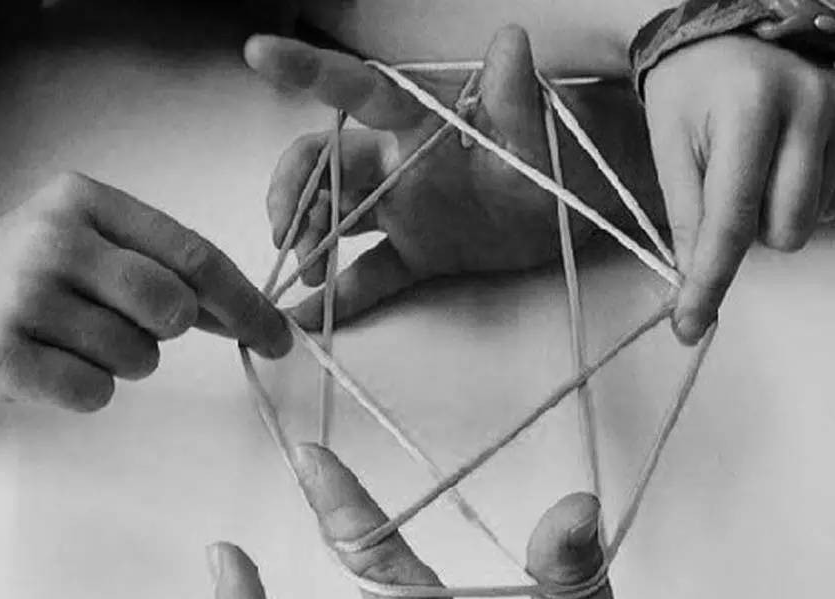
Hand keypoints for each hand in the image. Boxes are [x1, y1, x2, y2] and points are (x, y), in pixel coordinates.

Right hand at [0, 172, 290, 409]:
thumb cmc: (21, 278)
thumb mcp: (87, 245)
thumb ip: (162, 268)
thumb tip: (250, 314)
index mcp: (83, 199)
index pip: (193, 253)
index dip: (245, 302)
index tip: (277, 336)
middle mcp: (53, 239)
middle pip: (173, 307)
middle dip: (170, 332)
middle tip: (132, 326)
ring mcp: (22, 296)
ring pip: (138, 358)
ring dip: (124, 363)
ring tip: (74, 340)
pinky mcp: (0, 355)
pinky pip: (94, 393)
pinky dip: (87, 390)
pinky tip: (50, 364)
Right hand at [247, 26, 662, 328]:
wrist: (576, 210)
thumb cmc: (558, 158)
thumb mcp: (539, 132)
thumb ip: (517, 97)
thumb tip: (511, 43)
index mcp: (419, 123)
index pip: (357, 92)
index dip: (309, 70)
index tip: (259, 53)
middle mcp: (398, 162)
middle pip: (325, 164)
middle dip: (295, 191)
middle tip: (287, 232)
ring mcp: (403, 210)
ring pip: (335, 216)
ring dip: (310, 239)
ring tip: (309, 272)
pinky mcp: (416, 253)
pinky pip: (369, 273)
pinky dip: (340, 295)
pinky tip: (306, 319)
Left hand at [645, 36, 834, 343]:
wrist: (723, 38)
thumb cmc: (689, 96)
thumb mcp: (669, 151)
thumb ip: (685, 219)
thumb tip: (695, 284)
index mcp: (749, 110)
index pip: (731, 219)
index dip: (709, 281)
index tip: (689, 325)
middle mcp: (809, 106)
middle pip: (783, 230)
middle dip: (746, 234)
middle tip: (723, 193)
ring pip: (807, 222)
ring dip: (771, 214)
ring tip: (752, 168)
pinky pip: (830, 202)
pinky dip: (798, 197)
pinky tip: (781, 160)